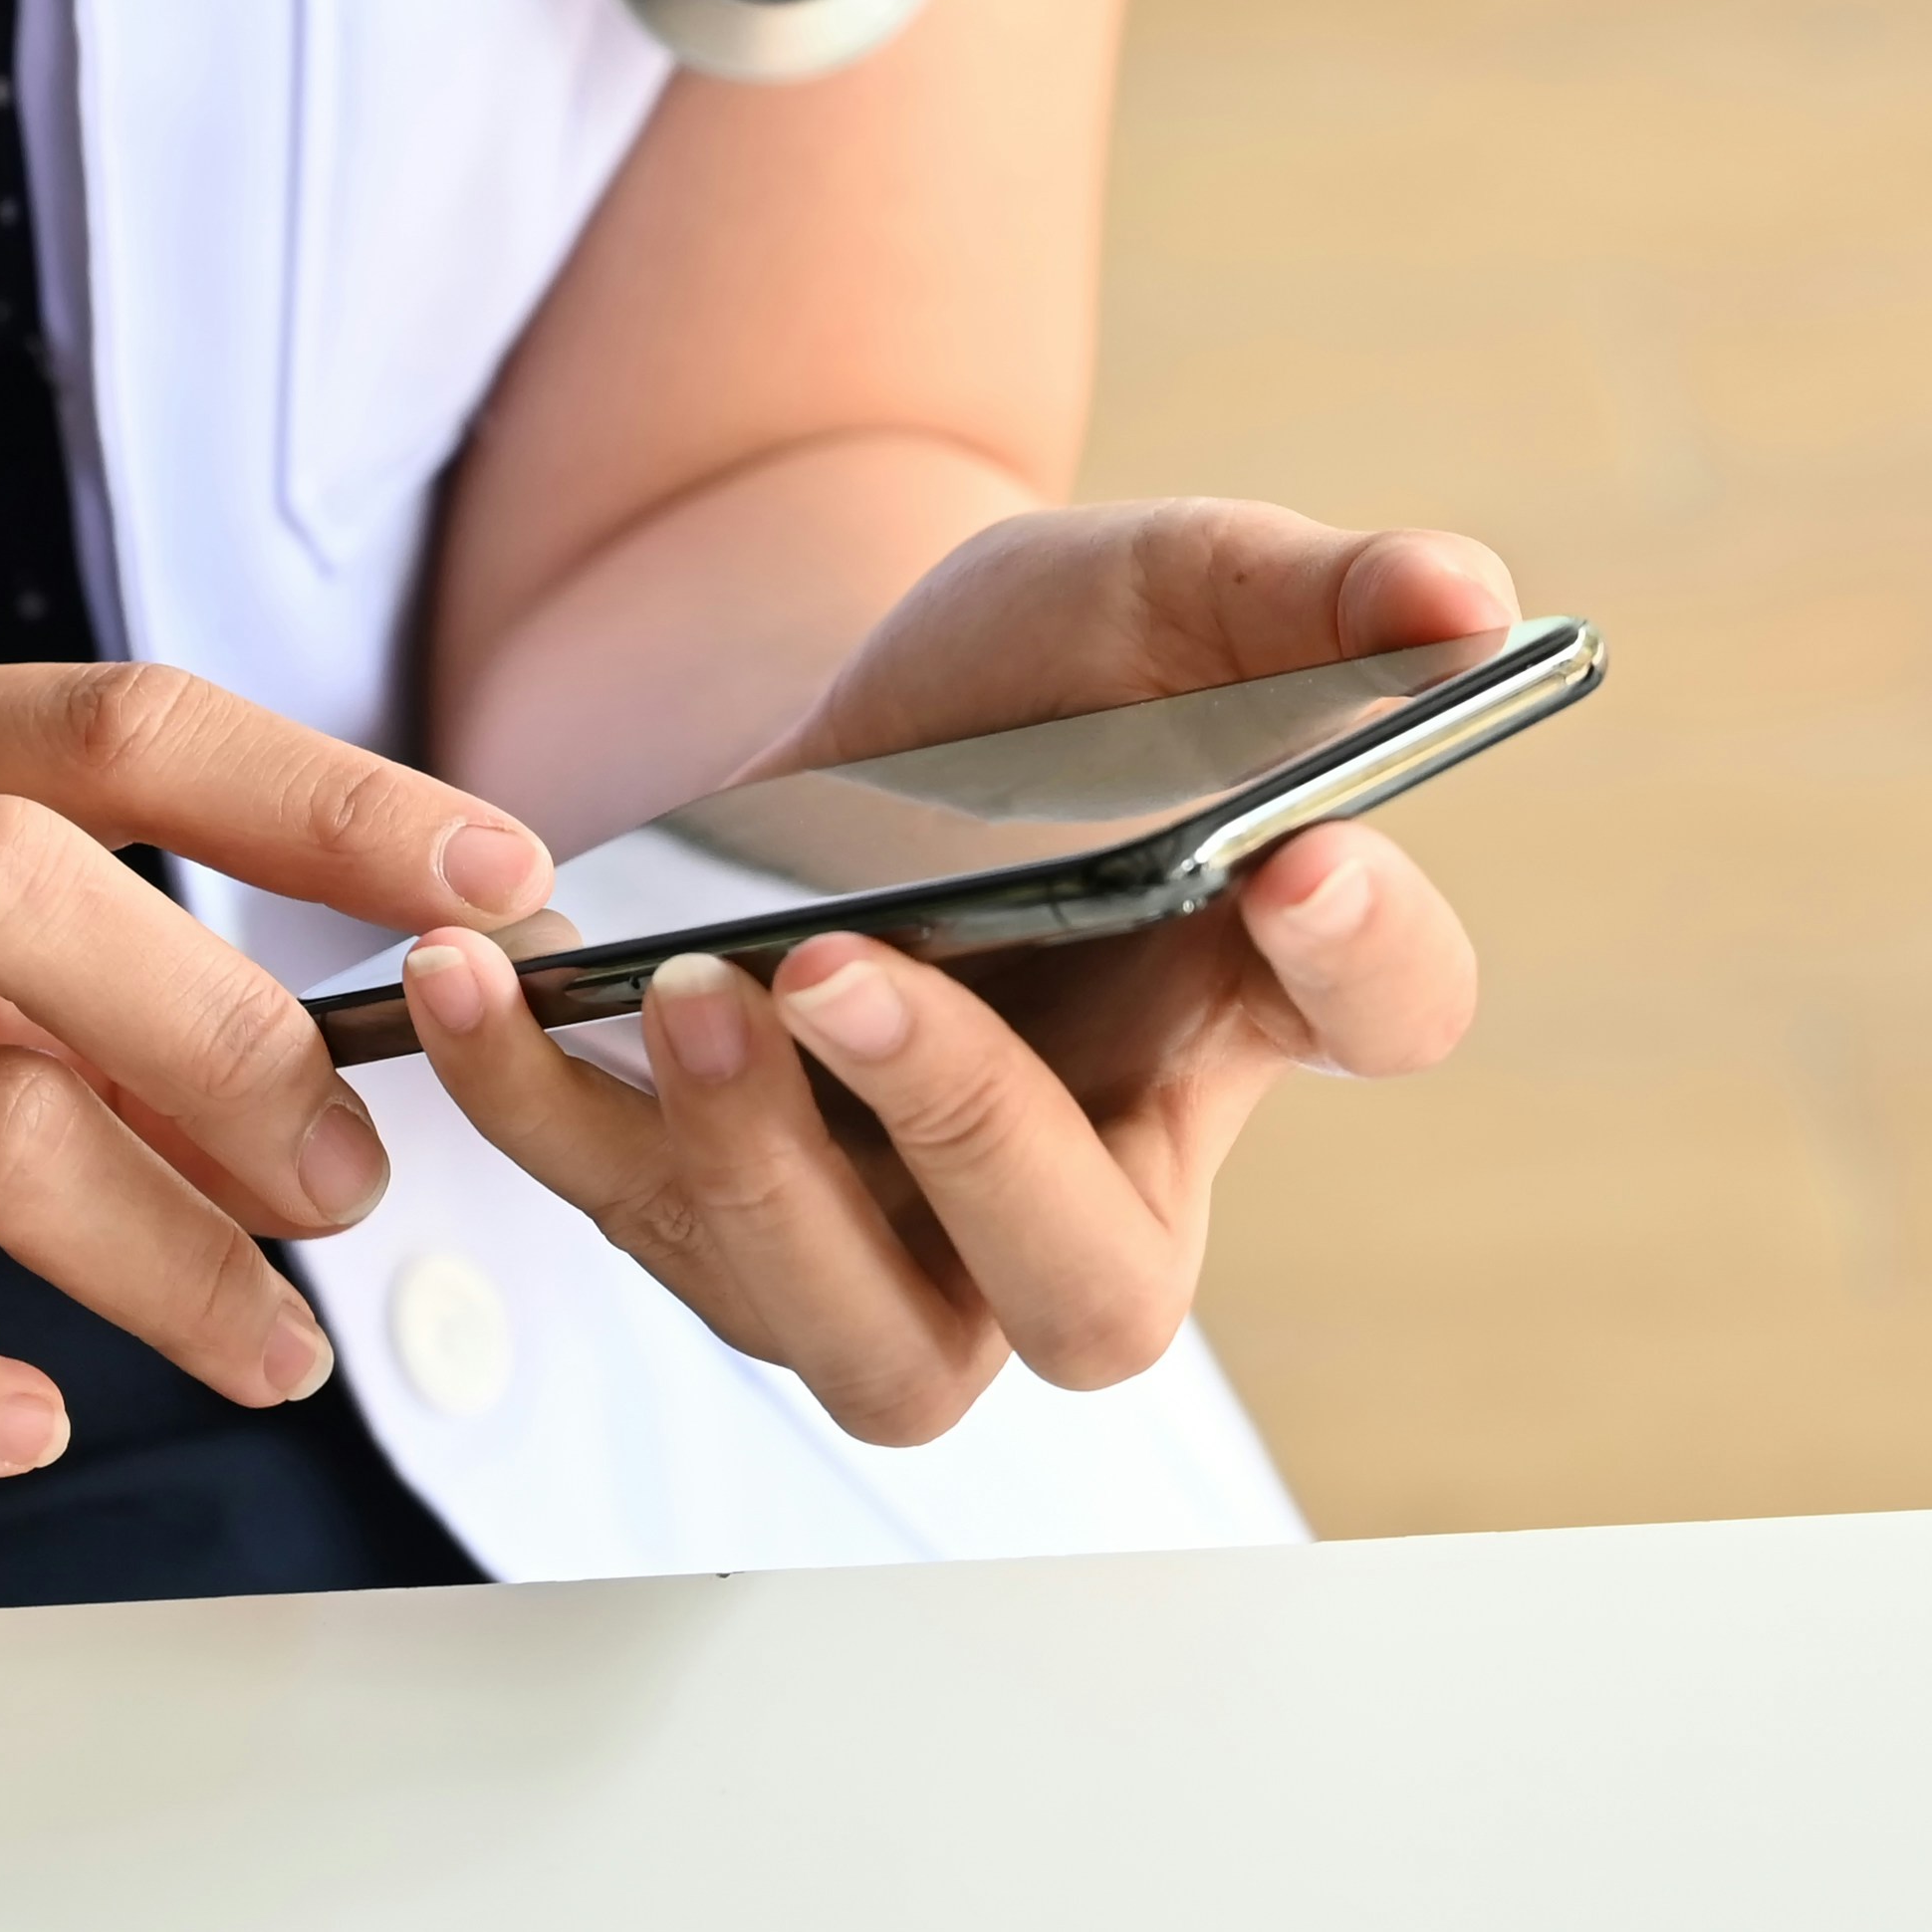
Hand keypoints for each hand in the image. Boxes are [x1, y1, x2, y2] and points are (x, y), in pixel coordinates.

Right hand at [0, 661, 556, 1478]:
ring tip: (270, 1328)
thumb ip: (40, 938)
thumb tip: (309, 1037)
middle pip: (32, 893)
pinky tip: (29, 1418)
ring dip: (173, 1248)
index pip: (115, 725)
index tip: (493, 873)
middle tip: (347, 1164)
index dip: (330, 799)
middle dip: (240, 1033)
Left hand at [405, 502, 1510, 1443]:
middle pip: (1097, 1290)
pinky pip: (629, 1227)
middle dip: (972, 1145)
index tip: (1297, 855)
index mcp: (1252, 1000)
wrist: (823, 741)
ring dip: (758, 1172)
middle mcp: (1098, 1173)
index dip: (1361, 951)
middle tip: (854, 976)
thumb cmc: (1022, 692)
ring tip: (693, 983)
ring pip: (871, 1339)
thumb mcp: (1145, 593)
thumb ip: (1302, 591)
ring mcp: (901, 1239)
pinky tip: (466, 970)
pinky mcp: (715, 1223)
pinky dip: (533, 1105)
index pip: (1379, 1009)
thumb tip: (1465, 595)